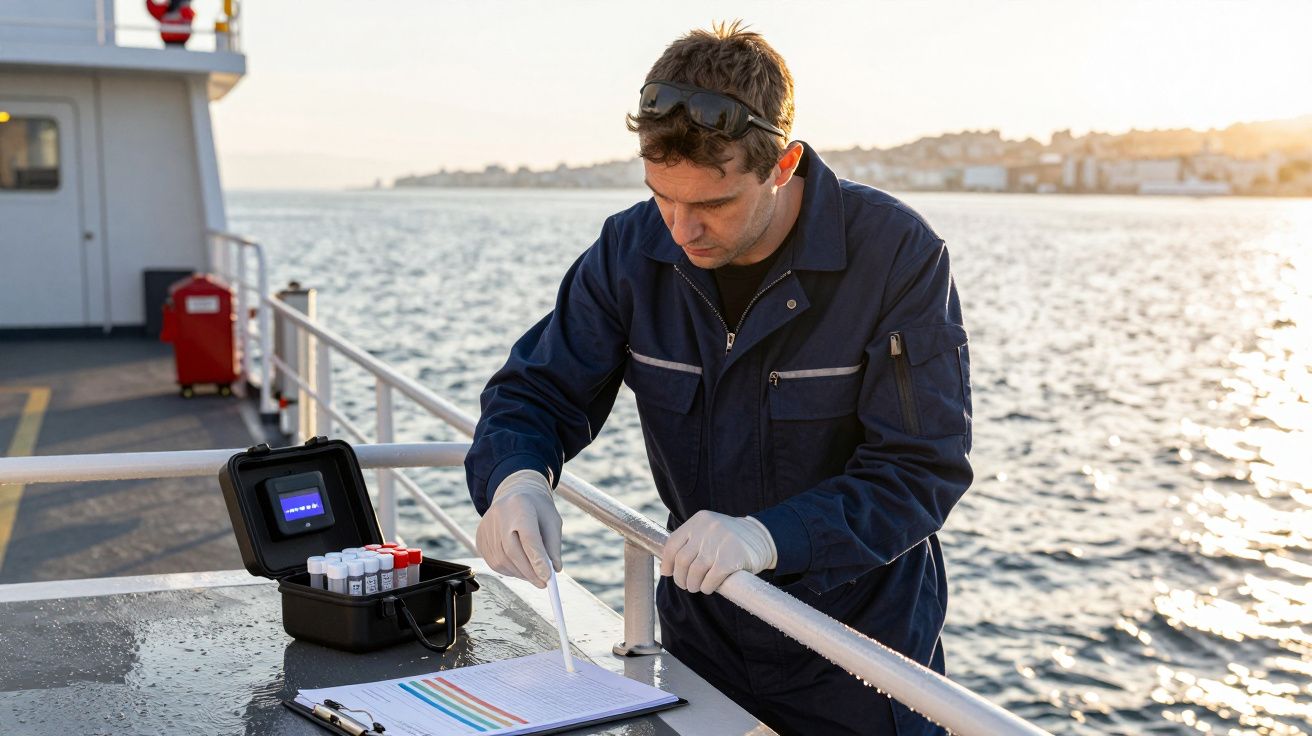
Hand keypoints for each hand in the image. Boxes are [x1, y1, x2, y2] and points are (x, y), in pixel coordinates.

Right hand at [476, 470, 561, 587]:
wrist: (513, 492)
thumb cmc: (536, 508)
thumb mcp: (552, 520)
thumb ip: (553, 545)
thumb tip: (554, 570)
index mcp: (520, 506)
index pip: (528, 537)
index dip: (538, 559)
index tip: (548, 577)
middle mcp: (499, 515)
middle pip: (512, 551)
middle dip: (529, 571)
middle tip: (542, 583)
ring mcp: (486, 527)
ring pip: (502, 560)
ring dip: (520, 573)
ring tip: (533, 573)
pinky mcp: (479, 537)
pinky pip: (494, 562)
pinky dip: (509, 570)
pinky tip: (519, 566)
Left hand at [660, 510, 777, 594]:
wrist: (763, 538)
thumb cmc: (730, 540)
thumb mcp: (710, 531)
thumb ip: (691, 543)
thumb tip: (666, 568)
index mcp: (699, 520)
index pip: (673, 543)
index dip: (667, 561)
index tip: (668, 573)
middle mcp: (708, 528)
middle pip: (682, 560)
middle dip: (680, 577)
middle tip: (686, 584)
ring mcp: (720, 542)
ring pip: (694, 571)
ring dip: (693, 584)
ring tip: (696, 587)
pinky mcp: (731, 559)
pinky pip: (711, 579)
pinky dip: (707, 587)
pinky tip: (709, 587)